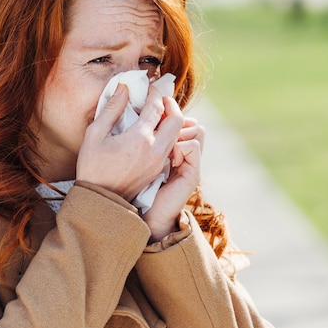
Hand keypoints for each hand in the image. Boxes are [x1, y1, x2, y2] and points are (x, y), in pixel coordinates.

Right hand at [76, 84, 182, 202]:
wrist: (101, 200)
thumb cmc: (93, 167)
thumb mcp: (95, 134)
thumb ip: (111, 109)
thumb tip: (123, 89)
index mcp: (139, 138)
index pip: (157, 107)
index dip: (154, 93)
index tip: (148, 88)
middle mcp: (155, 149)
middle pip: (177, 119)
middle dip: (171, 105)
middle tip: (159, 99)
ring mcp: (159, 161)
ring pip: (176, 134)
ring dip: (171, 120)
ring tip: (157, 113)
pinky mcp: (159, 169)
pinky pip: (171, 146)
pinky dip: (168, 134)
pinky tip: (154, 131)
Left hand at [142, 116, 204, 241]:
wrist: (142, 215)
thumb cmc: (131, 186)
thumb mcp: (134, 154)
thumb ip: (143, 136)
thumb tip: (138, 113)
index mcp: (170, 146)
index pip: (179, 117)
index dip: (169, 111)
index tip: (153, 113)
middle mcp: (183, 152)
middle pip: (190, 120)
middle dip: (175, 117)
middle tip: (157, 125)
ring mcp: (190, 162)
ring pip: (196, 128)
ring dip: (179, 130)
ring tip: (162, 143)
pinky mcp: (192, 172)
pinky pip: (193, 145)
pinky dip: (181, 145)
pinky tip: (169, 157)